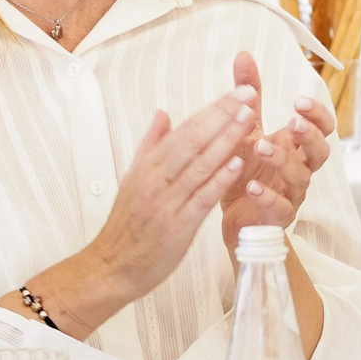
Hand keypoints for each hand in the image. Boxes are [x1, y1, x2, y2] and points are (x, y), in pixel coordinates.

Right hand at [83, 86, 258, 303]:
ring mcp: (166, 203)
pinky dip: (219, 180)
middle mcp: (155, 180)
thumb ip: (151, 145)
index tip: (236, 92)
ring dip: (226, 140)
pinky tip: (238, 163)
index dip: (212, 109)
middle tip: (248, 95)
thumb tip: (163, 113)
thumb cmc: (126, 225)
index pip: (184, 130)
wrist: (111, 267)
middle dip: (222, 116)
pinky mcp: (177, 227)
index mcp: (147, 166)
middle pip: (192, 141)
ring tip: (249, 119)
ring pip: (200, 165)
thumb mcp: (132, 179)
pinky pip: (201, 199)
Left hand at [219, 50, 336, 253]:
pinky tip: (252, 186)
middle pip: (322, 151)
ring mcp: (292, 193)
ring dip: (283, 161)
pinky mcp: (278, 217)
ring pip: (302, 177)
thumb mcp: (244, 128)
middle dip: (309, 135)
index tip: (299, 102)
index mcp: (296, 145)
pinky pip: (281, 208)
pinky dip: (268, 197)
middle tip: (292, 122)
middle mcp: (300, 168)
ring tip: (260, 148)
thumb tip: (244, 54)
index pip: (322, 127)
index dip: (318, 115)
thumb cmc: (245, 170)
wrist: (233, 217)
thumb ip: (249, 95)